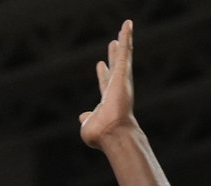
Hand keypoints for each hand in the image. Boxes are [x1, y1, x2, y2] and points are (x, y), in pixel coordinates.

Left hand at [78, 21, 136, 148]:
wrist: (112, 133)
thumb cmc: (101, 135)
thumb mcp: (88, 125)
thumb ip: (87, 118)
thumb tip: (83, 116)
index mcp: (108, 101)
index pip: (105, 84)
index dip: (102, 75)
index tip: (100, 64)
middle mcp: (116, 89)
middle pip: (116, 67)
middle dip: (114, 56)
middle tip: (113, 43)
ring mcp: (121, 80)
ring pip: (124, 56)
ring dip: (125, 41)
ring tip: (125, 28)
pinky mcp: (123, 73)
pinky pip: (125, 51)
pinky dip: (127, 37)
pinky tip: (127, 25)